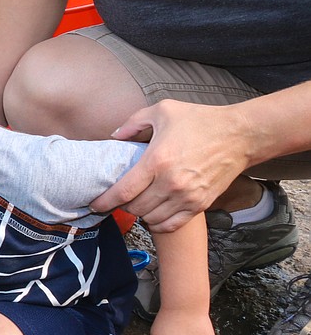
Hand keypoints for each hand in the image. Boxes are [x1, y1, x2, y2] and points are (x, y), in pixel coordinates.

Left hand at [91, 100, 251, 231]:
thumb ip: (133, 122)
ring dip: (139, 214)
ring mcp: (187, 196)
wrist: (240, 135)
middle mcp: (171, 183)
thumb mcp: (163, 110)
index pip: (123, 191)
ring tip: (136, 203)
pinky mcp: (201, 204)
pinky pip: (171, 224)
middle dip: (121, 206)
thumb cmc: (200, 120)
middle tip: (117, 199)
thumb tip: (114, 136)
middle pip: (135, 208)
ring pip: (151, 219)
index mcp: (157, 160)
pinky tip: (154, 212)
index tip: (94, 204)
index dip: (105, 201)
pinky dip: (158, 223)